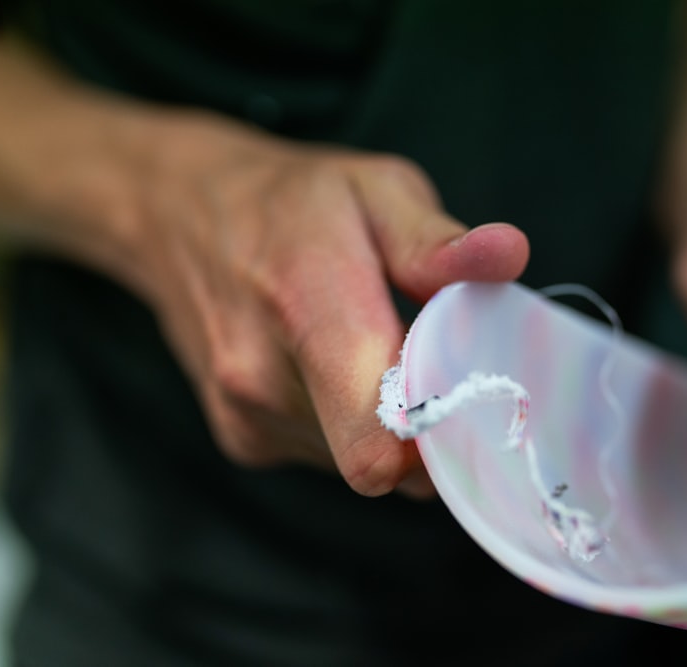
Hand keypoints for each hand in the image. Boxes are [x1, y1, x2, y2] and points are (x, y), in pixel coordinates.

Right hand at [126, 112, 528, 496]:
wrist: (179, 215)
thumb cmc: (291, 201)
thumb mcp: (375, 190)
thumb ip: (436, 240)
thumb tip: (507, 256)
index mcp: (307, 309)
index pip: (379, 443)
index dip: (442, 439)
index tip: (469, 396)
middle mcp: (263, 380)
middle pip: (384, 461)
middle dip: (425, 427)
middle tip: (434, 362)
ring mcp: (246, 417)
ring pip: (361, 465)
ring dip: (387, 424)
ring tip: (374, 352)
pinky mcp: (243, 438)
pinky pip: (329, 458)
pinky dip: (351, 426)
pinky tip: (336, 369)